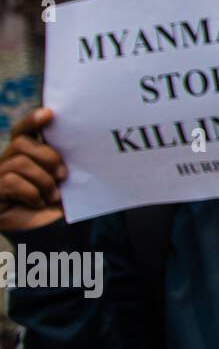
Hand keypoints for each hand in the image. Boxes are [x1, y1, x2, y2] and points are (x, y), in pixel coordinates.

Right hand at [0, 108, 66, 233]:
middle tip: (63, 174)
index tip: (49, 114)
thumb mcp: (62, 182)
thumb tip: (80, 149)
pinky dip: (30, 192)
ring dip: (41, 180)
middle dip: (46, 156)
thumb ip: (63, 165)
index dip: (32, 120)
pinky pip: (11, 181)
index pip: (22, 130)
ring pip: (18, 163)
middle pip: (21, 144)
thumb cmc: (55, 204)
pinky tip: (36, 202)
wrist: (44, 234)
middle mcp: (8, 161)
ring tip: (52, 195)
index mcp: (26, 155)